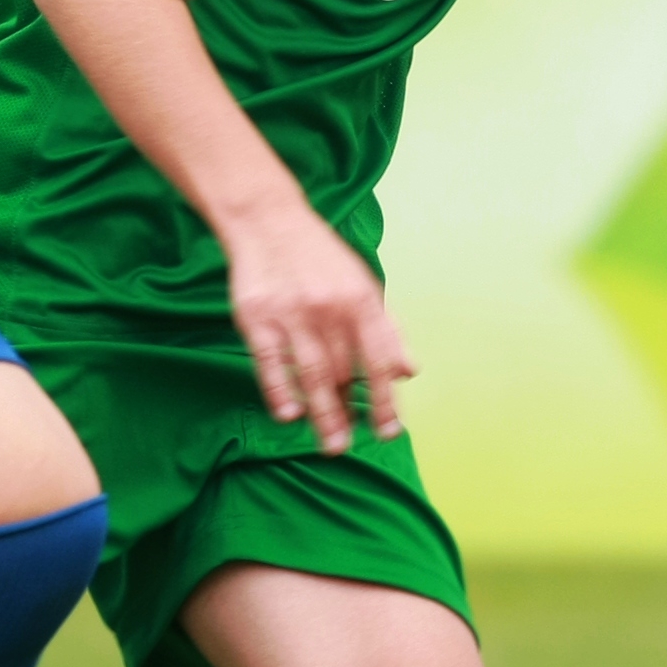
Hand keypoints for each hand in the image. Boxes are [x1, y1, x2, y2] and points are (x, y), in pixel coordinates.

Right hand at [218, 196, 412, 453]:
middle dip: (350, 412)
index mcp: (361, 299)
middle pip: (345, 372)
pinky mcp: (257, 316)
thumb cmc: (320, 258)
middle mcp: (330, 307)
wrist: (268, 219)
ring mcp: (292, 313)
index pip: (380, 359)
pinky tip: (289, 414)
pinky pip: (269, 361)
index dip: (388, 398)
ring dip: (324, 412)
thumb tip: (409, 372)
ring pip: (312, 372)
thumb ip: (386, 330)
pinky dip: (280, 389)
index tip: (391, 432)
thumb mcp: (362, 285)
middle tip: (349, 446)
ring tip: (331, 444)